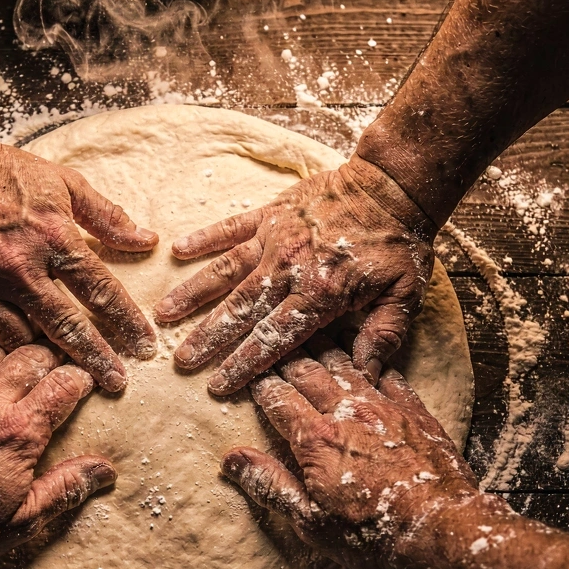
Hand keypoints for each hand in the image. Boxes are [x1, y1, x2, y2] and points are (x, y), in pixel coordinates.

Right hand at [0, 131, 159, 391]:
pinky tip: (1, 373)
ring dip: (42, 359)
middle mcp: (19, 268)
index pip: (101, 290)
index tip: (146, 346)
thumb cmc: (5, 172)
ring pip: (18, 340)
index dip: (128, 322)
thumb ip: (107, 217)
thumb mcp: (64, 183)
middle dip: (95, 359)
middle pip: (66, 327)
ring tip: (63, 373)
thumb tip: (148, 241)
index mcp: (53, 238)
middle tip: (117, 382)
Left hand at [0, 341, 114, 566]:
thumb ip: (66, 488)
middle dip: (47, 363)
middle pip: (32, 354)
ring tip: (5, 382)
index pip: (66, 380)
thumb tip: (105, 471)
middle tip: (46, 380)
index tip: (81, 386)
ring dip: (4, 363)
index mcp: (20, 431)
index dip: (80, 379)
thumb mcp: (23, 519)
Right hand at [154, 156, 435, 394]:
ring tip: (164, 313)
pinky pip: (232, 227)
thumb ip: (383, 335)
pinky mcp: (271, 214)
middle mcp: (289, 268)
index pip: (274, 337)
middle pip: (241, 310)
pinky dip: (205, 238)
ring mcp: (276, 239)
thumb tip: (364, 374)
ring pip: (226, 271)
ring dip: (194, 293)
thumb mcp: (404, 295)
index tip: (217, 384)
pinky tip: (177, 250)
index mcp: (320, 294)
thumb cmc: (399, 243)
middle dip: (208, 337)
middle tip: (180, 359)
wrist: (394, 183)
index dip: (244, 363)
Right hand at [221, 335, 477, 568]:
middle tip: (270, 342)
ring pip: (344, 362)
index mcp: (315, 439)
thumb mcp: (311, 522)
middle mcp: (346, 413)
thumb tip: (231, 459)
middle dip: (284, 354)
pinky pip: (385, 372)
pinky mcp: (413, 410)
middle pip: (306, 370)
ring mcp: (383, 407)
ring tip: (308, 330)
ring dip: (322, 345)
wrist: (443, 527)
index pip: (277, 397)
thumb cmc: (374, 533)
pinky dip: (367, 358)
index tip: (244, 371)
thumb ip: (271, 485)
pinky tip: (362, 351)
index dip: (258, 382)